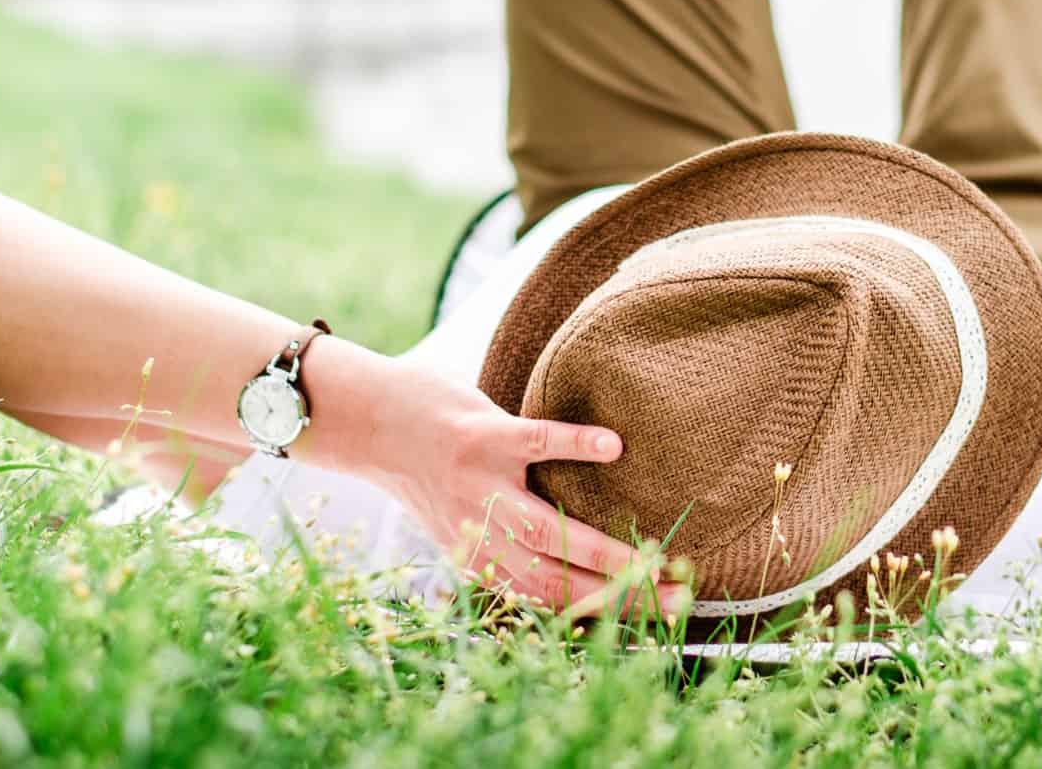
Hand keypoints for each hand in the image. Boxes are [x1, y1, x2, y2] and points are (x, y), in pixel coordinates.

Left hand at [362, 364, 681, 617]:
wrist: (365, 419)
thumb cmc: (422, 467)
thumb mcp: (458, 519)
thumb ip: (503, 540)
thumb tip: (565, 557)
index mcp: (478, 558)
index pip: (546, 602)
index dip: (602, 615)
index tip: (655, 621)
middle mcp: (480, 533)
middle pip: (555, 580)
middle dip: (619, 596)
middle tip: (676, 597)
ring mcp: (482, 486)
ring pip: (550, 530)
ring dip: (606, 550)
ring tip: (656, 557)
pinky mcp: (483, 436)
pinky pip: (537, 443)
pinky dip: (575, 445)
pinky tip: (613, 447)